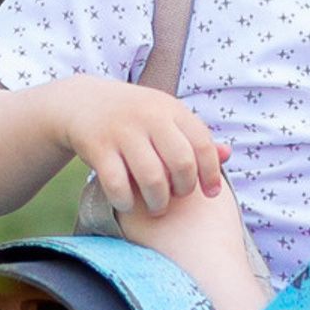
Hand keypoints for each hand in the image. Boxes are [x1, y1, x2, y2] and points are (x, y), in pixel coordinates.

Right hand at [56, 79, 228, 218]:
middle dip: (184, 189)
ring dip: (158, 202)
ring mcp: (122, 130)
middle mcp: (149, 117)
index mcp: (171, 109)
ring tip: (156, 207)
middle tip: (176, 197)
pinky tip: (128, 204)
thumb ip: (195, 137)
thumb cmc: (134, 118)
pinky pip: (117, 184)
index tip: (210, 193)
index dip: (211, 174)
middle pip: (181, 163)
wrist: (82, 102)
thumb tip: (227, 156)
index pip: (203, 145)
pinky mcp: (97, 146)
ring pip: (152, 178)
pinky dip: (125, 201)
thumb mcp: (166, 118)